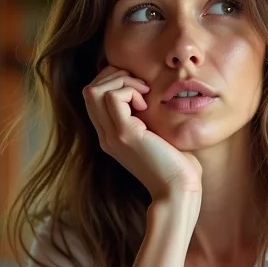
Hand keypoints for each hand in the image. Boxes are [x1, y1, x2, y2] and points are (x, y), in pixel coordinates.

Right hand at [83, 66, 202, 201]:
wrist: (178, 190)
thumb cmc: (176, 165)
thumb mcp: (157, 136)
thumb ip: (147, 118)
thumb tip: (153, 94)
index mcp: (111, 135)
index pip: (94, 97)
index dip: (114, 82)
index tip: (142, 90)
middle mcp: (105, 135)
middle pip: (89, 90)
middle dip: (115, 76)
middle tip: (141, 86)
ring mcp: (112, 135)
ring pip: (94, 90)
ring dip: (121, 81)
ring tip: (144, 93)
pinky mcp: (124, 135)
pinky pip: (112, 97)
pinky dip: (130, 91)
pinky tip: (146, 105)